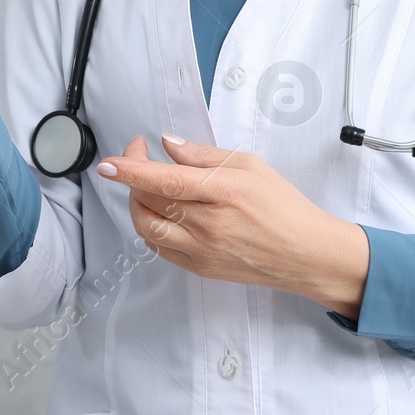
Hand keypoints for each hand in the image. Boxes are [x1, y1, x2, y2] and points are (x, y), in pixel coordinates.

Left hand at [97, 133, 369, 317]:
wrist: (305, 253)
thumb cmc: (283, 205)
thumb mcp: (249, 165)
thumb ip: (204, 156)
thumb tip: (167, 145)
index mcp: (221, 193)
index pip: (163, 181)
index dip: (130, 170)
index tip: (109, 163)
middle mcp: (207, 225)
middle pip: (149, 202)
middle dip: (132, 177)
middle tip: (138, 157)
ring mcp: (201, 251)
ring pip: (147, 228)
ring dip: (136, 204)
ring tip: (146, 185)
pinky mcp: (199, 269)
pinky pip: (160, 248)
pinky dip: (151, 227)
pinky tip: (160, 211)